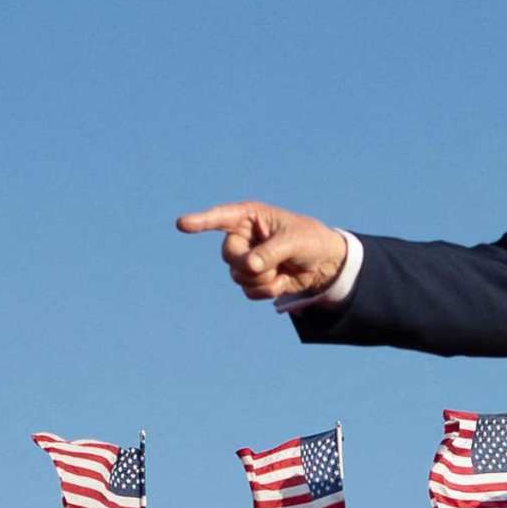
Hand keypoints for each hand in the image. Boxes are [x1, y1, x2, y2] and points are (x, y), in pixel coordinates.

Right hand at [175, 200, 354, 301]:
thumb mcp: (295, 242)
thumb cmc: (310, 240)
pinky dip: (265, 291)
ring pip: (237, 276)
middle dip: (249, 264)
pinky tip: (281, 283)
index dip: (201, 221)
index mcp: (250, 216)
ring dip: (261, 279)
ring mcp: (245, 258)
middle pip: (228, 255)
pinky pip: (248, 290)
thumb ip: (271, 252)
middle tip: (273, 263)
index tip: (181, 224)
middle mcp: (243, 236)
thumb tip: (249, 267)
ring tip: (281, 272)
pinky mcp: (252, 277)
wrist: (325, 262)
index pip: (221, 217)